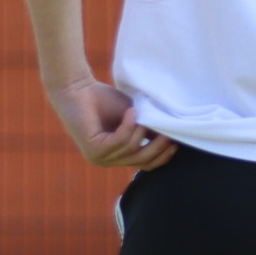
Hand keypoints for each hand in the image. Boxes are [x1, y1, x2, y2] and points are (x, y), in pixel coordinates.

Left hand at [48, 74, 173, 170]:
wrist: (77, 89)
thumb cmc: (105, 102)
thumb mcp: (135, 119)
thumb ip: (150, 131)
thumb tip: (177, 137)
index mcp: (118, 157)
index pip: (147, 165)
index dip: (163, 155)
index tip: (178, 141)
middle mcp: (108, 161)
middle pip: (143, 160)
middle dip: (159, 145)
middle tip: (170, 130)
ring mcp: (99, 158)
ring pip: (133, 149)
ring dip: (141, 129)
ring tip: (142, 112)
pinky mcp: (93, 150)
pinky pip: (121, 141)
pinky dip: (128, 126)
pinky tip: (131, 111)